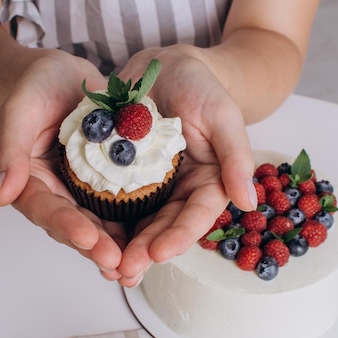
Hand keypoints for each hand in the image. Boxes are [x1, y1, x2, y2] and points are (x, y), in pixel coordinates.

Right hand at [0, 50, 126, 278]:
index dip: (65, 225)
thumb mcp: (20, 110)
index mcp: (29, 181)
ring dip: (116, 247)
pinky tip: (151, 242)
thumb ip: (10, 151)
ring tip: (133, 267)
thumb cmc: (36, 87)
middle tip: (117, 264)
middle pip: (73, 227)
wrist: (65, 77)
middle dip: (95, 247)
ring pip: (99, 225)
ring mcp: (82, 192)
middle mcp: (55, 193)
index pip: (44, 209)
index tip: (88, 237)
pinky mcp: (107, 185)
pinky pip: (121, 208)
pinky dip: (134, 226)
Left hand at [113, 46, 257, 286]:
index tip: (159, 253)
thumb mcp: (223, 114)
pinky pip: (112, 201)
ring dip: (123, 246)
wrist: (164, 67)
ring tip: (106, 268)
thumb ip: (236, 156)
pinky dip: (103, 221)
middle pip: (165, 227)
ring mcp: (151, 186)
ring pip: (138, 222)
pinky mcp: (124, 177)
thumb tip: (249, 202)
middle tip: (126, 271)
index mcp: (209, 182)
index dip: (179, 236)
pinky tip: (88, 238)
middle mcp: (181, 190)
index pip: (197, 215)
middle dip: (146, 251)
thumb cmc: (200, 85)